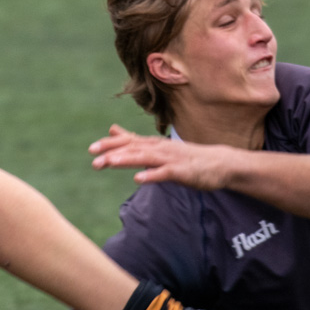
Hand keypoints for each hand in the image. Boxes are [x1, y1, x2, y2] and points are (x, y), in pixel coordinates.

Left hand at [89, 123, 240, 189]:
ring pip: (145, 158)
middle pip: (132, 149)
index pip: (128, 142)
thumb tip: (112, 130)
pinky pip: (164, 173)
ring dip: (126, 160)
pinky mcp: (182, 172)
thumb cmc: (185, 157)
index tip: (91, 150)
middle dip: (112, 153)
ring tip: (108, 163)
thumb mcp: (157, 147)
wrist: (219, 163)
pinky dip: (151, 175)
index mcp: (153, 144)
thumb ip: (134, 140)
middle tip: (92, 157)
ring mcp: (171, 159)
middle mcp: (159, 148)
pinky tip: (138, 179)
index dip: (109, 145)